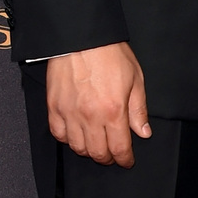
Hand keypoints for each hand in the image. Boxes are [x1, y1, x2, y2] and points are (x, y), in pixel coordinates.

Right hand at [46, 42, 149, 166]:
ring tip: (96, 145)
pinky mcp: (54, 107)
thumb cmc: (109, 53)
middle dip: (108, 159)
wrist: (82, 36)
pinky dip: (68, 139)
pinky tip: (76, 134)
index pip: (119, 149)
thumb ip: (138, 110)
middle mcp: (90, 116)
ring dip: (89, 151)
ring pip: (77, 148)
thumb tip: (143, 132)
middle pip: (98, 153)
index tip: (127, 160)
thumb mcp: (135, 79)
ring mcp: (70, 113)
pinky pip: (59, 134)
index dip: (125, 160)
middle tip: (113, 155)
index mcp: (114, 111)